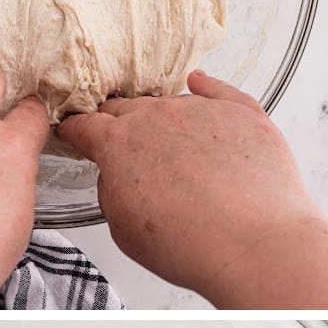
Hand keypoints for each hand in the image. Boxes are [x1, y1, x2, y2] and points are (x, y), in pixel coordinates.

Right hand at [59, 71, 327, 308]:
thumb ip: (111, 191)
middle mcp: (158, 116)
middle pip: (126, 107)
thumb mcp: (122, 228)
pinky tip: (199, 84)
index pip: (85, 125)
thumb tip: (118, 176)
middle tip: (119, 139)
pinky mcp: (242, 114)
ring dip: (162, 116)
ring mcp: (202, 110)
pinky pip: (218, 90)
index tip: (74, 131)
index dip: (76, 130)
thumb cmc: (188, 242)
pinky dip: (205, 87)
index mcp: (118, 143)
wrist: (252, 243)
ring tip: (167, 138)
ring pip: (170, 103)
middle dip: (116, 121)